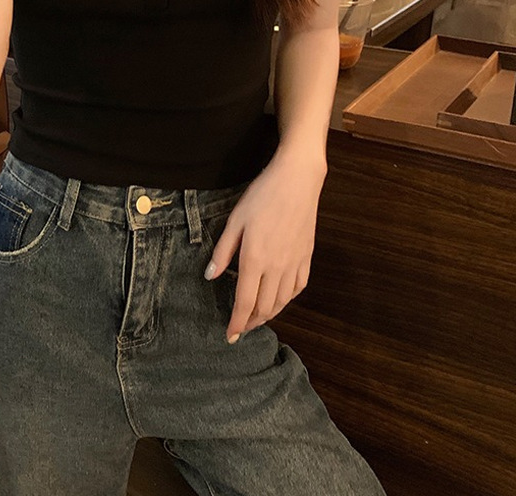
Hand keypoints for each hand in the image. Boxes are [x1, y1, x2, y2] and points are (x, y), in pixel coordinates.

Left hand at [204, 149, 326, 341]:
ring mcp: (295, 263)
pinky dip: (287, 299)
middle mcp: (277, 267)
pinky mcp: (307, 256)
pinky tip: (280, 299)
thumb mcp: (235, 221)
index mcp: (255, 259)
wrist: (297, 181)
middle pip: (265, 307)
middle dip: (251, 323)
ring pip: (283, 301)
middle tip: (240, 329)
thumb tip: (210, 276)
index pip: (245, 302)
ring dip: (269, 315)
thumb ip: (223, 251)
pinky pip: (298, 287)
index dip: (237, 322)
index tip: (229, 336)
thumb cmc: (262, 197)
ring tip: (257, 319)